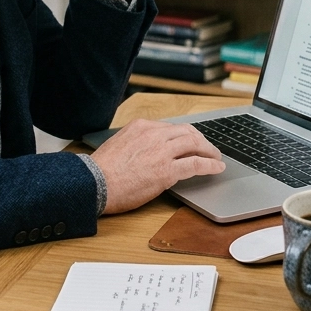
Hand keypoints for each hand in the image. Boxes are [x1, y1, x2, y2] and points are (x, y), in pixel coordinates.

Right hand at [89, 119, 225, 213]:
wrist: (94, 183)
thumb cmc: (102, 170)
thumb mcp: (119, 144)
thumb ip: (138, 142)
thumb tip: (149, 151)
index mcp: (141, 126)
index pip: (172, 127)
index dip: (186, 135)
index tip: (192, 141)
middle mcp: (154, 134)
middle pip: (188, 132)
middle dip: (201, 140)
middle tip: (209, 149)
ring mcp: (162, 151)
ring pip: (195, 144)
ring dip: (209, 151)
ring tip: (216, 158)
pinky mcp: (167, 170)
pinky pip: (196, 163)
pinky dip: (210, 165)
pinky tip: (217, 168)